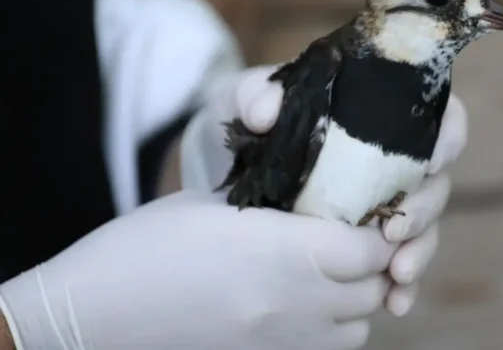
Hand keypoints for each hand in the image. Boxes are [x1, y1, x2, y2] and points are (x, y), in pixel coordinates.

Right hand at [0, 190, 399, 349]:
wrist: (91, 318)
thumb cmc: (143, 248)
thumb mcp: (212, 205)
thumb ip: (275, 204)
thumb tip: (317, 200)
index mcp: (280, 250)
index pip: (370, 248)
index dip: (378, 230)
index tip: (369, 215)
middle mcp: (291, 303)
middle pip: (371, 289)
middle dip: (374, 263)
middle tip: (355, 239)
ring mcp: (280, 342)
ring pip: (358, 327)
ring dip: (357, 299)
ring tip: (332, 274)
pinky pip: (325, 348)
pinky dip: (332, 327)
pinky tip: (306, 305)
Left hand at [179, 64, 468, 315]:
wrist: (230, 168)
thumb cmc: (251, 124)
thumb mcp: (244, 100)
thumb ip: (254, 94)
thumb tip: (265, 112)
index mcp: (380, 114)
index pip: (437, 117)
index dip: (447, 137)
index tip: (432, 161)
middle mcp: (394, 159)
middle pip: (434, 180)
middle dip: (424, 210)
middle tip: (395, 233)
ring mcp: (386, 203)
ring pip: (424, 226)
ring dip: (418, 253)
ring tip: (397, 276)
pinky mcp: (370, 242)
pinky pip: (400, 262)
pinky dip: (403, 285)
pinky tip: (395, 303)